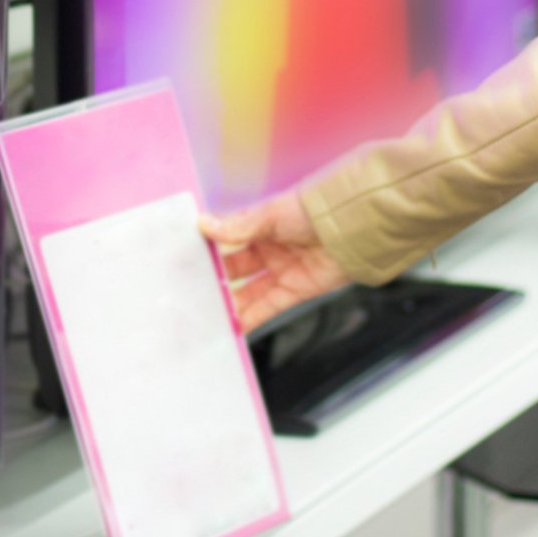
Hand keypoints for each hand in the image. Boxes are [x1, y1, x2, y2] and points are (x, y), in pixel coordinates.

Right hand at [201, 190, 350, 332]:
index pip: (226, 241)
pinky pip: (267, 308)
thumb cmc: (314, 210)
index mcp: (260, 225)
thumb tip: (202, 224)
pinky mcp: (296, 291)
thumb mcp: (271, 215)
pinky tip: (231, 326)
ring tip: (205, 315)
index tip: (184, 263)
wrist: (353, 225)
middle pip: (234, 269)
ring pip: (248, 292)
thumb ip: (237, 227)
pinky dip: (250, 318)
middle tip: (189, 293)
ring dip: (229, 303)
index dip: (207, 252)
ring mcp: (282, 271)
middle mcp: (269, 249)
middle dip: (214, 281)